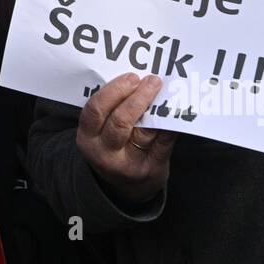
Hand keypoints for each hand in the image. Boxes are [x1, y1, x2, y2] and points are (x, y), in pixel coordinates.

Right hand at [76, 73, 176, 202]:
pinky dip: (170, 125)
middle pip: (120, 121)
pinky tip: (175, 111)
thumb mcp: (100, 133)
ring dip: (157, 109)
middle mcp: (105, 152)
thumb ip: (111, 109)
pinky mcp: (151, 169)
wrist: (126, 186)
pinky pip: (164, 143)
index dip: (114, 91)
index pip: (96, 110)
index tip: (132, 77)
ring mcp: (128, 164)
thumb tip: (136, 79)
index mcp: (88, 137)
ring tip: (165, 92)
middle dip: (138, 98)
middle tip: (152, 81)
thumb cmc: (113, 148)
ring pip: (144, 131)